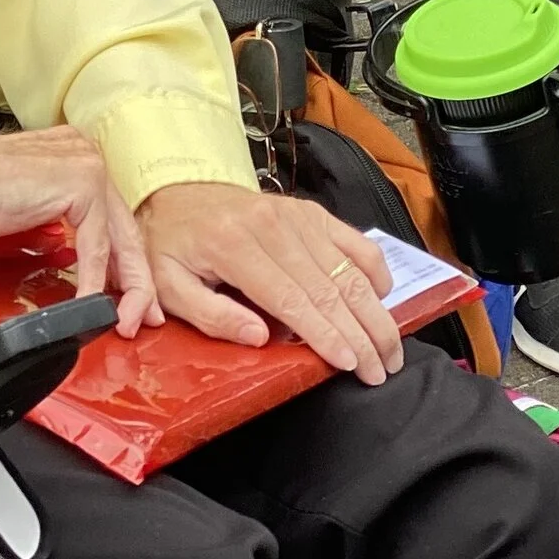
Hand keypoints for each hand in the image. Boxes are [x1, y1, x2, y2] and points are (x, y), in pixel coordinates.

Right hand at [0, 125, 161, 338]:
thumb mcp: (24, 210)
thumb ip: (54, 223)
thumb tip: (71, 258)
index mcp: (74, 154)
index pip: (113, 217)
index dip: (124, 262)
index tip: (127, 296)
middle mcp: (85, 153)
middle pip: (124, 227)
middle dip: (137, 280)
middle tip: (143, 316)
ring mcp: (85, 163)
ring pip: (119, 237)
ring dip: (126, 287)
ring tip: (125, 320)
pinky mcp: (78, 182)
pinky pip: (95, 245)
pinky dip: (94, 281)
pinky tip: (90, 305)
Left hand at [136, 182, 402, 382]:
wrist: (177, 189)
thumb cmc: (171, 244)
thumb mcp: (168, 285)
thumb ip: (210, 315)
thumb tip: (259, 338)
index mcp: (234, 245)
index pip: (290, 298)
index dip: (324, 333)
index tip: (349, 363)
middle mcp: (273, 225)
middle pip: (328, 287)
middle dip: (361, 333)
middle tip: (381, 370)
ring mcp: (296, 214)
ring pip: (347, 267)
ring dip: (375, 311)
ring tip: (390, 349)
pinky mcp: (310, 211)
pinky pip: (352, 239)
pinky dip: (373, 268)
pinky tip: (383, 297)